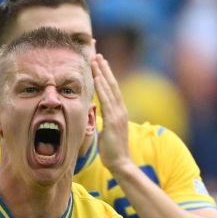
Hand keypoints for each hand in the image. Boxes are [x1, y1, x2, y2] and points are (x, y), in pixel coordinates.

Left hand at [91, 54, 132, 174]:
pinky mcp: (114, 120)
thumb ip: (103, 120)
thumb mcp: (106, 131)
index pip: (112, 89)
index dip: (105, 75)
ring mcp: (118, 114)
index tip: (99, 63)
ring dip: (102, 73)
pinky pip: (107, 100)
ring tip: (96, 59)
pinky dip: (102, 87)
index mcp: (118, 112)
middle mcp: (120, 109)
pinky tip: (97, 77)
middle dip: (104, 68)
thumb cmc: (112, 150)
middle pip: (112, 84)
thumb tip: (96, 114)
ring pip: (110, 88)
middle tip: (97, 54)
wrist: (120, 163)